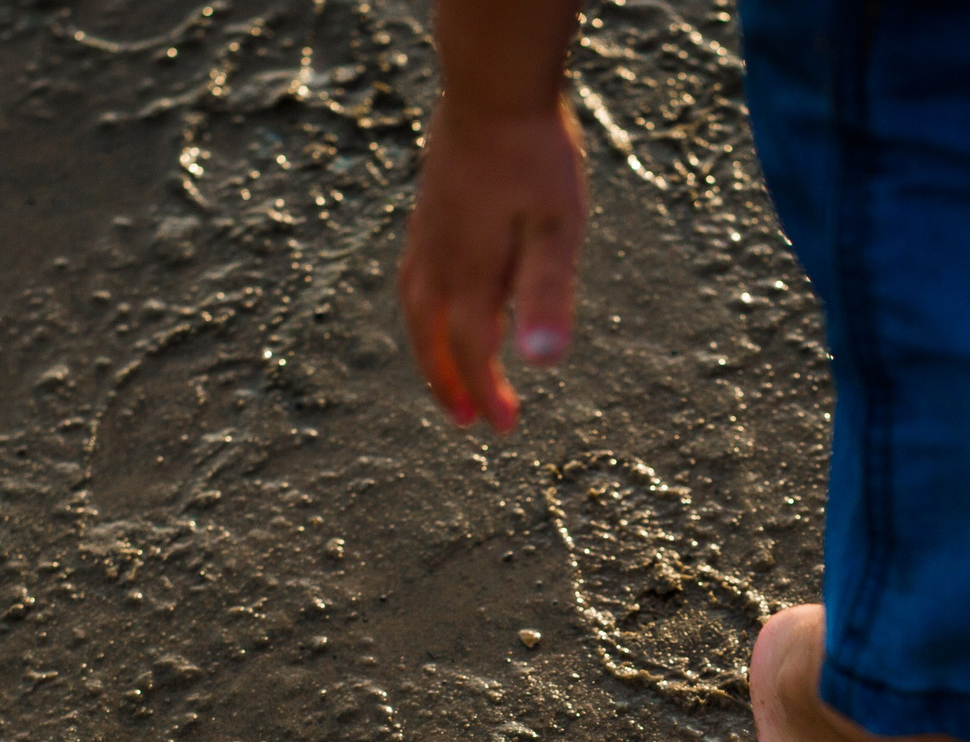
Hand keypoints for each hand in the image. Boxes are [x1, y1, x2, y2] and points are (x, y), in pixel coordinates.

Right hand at [397, 96, 587, 433]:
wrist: (492, 87)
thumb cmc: (534, 156)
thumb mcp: (557, 229)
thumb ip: (548, 296)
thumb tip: (542, 363)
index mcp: (470, 275)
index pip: (472, 352)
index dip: (486, 393)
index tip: (502, 427)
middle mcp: (439, 262)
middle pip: (432, 338)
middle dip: (448, 382)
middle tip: (466, 418)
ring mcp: (427, 235)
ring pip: (416, 309)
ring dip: (428, 349)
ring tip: (445, 371)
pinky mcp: (428, 210)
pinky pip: (412, 277)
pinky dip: (421, 309)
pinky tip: (436, 302)